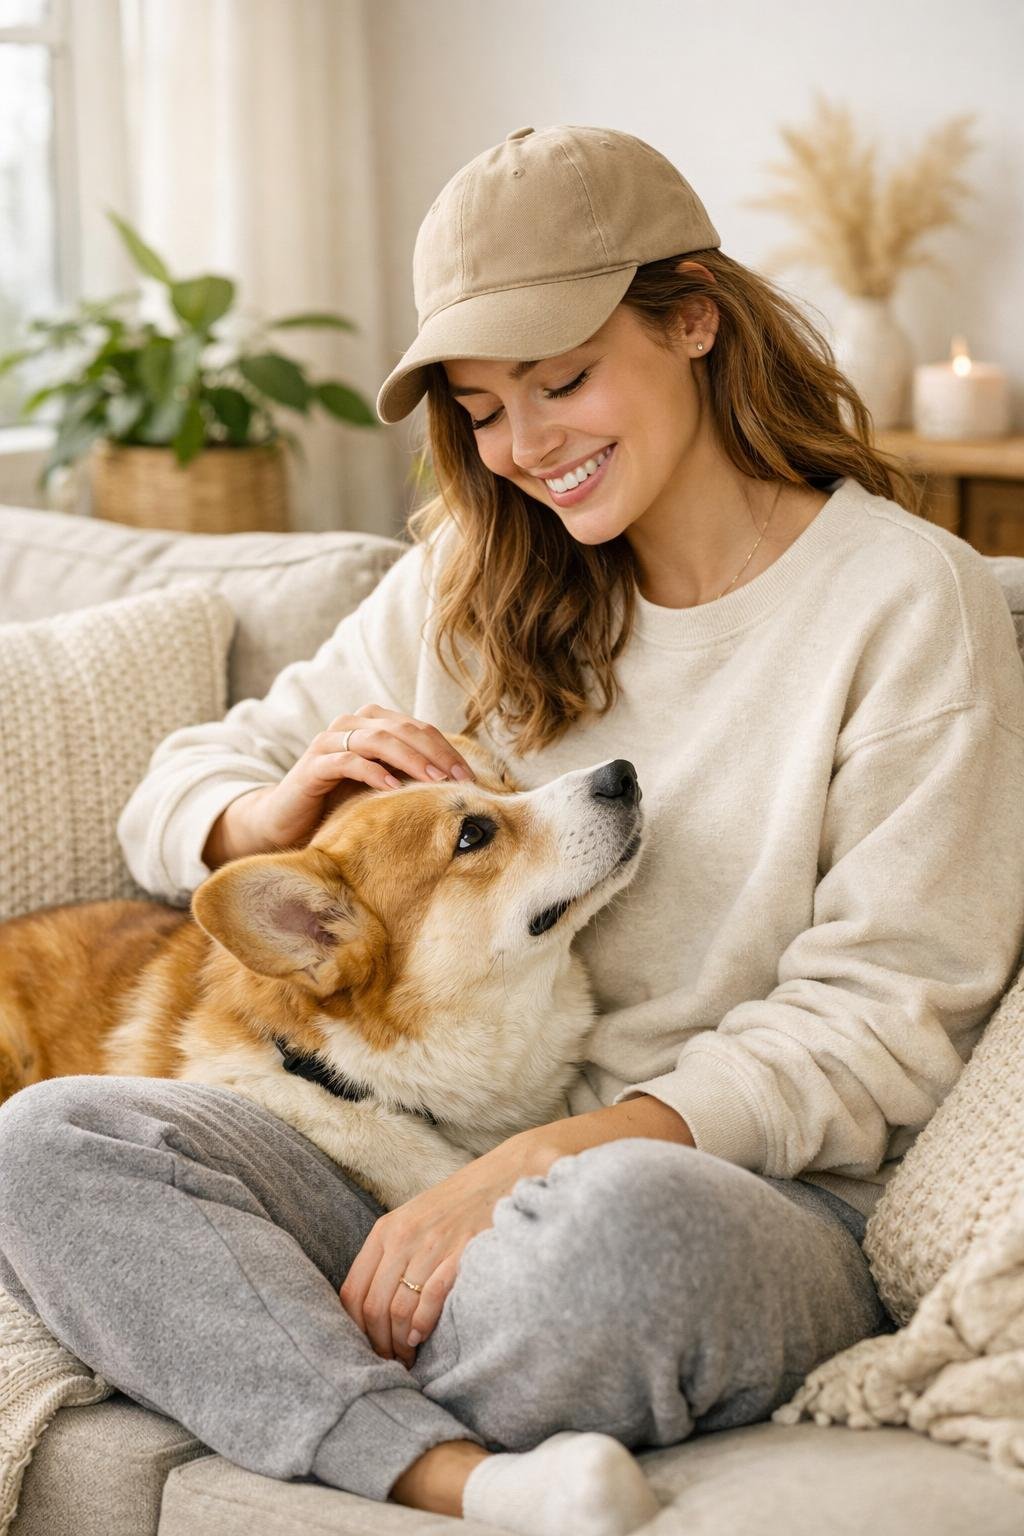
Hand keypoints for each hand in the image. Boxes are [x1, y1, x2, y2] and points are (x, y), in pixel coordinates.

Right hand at [203, 703, 476, 865]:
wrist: (286, 822)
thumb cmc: (339, 805)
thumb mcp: (381, 788)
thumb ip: (409, 777)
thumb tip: (461, 787)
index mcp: (371, 725)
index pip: (418, 728)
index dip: (447, 748)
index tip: (471, 776)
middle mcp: (350, 726)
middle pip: (403, 729)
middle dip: (435, 752)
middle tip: (459, 779)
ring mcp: (329, 743)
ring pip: (378, 739)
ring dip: (410, 759)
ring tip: (435, 780)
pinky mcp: (313, 765)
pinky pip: (347, 761)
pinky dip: (373, 772)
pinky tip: (392, 788)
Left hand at [339, 1129, 554, 1368]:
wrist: (505, 1176)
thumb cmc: (458, 1206)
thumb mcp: (414, 1222)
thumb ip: (392, 1257)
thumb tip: (373, 1312)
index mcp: (385, 1231)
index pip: (352, 1292)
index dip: (354, 1330)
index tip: (366, 1350)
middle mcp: (402, 1237)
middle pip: (373, 1307)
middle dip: (378, 1344)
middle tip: (389, 1363)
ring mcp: (431, 1245)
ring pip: (399, 1309)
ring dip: (401, 1344)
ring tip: (408, 1357)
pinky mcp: (460, 1253)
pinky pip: (430, 1298)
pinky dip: (423, 1324)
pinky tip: (423, 1337)